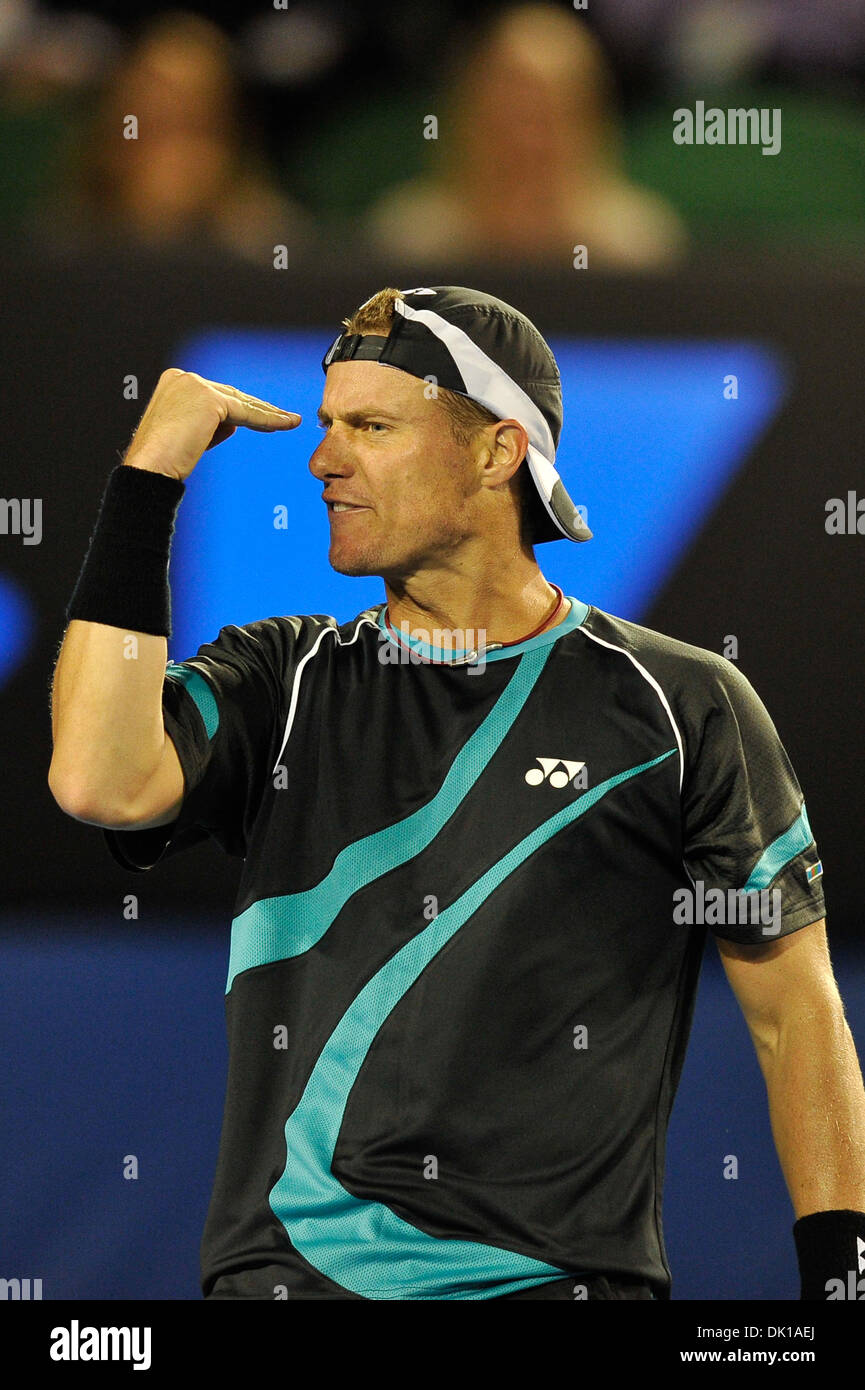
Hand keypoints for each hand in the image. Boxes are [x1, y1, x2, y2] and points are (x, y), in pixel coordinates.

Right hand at [122, 368, 300, 481]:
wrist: (151, 468)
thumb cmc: (165, 459)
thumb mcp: (188, 434)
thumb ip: (210, 423)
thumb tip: (234, 423)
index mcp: (175, 381)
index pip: (216, 393)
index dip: (241, 407)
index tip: (264, 417)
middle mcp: (184, 377)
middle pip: (231, 394)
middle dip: (259, 408)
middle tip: (284, 418)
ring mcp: (196, 386)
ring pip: (241, 403)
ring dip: (268, 414)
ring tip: (290, 421)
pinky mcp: (210, 400)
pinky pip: (246, 413)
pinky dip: (268, 421)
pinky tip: (286, 424)